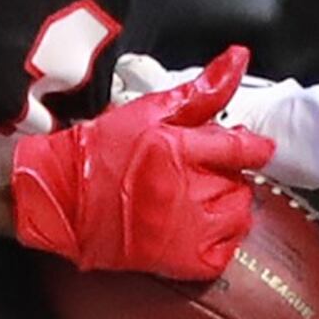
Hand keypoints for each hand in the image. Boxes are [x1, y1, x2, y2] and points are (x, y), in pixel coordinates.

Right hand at [11, 44, 276, 278]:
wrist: (62, 197)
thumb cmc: (99, 152)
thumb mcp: (150, 110)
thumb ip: (201, 90)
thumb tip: (239, 59)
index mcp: (182, 149)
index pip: (243, 149)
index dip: (254, 148)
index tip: (255, 148)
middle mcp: (189, 190)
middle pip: (241, 184)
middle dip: (228, 175)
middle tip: (202, 171)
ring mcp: (186, 229)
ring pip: (238, 218)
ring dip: (228, 207)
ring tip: (200, 198)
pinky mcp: (179, 260)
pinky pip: (223, 254)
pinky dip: (219, 242)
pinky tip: (198, 228)